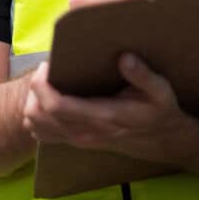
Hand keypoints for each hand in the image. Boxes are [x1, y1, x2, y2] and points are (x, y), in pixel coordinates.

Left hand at [22, 53, 193, 163]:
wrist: (164, 142)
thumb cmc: (160, 112)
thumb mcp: (161, 91)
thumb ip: (143, 75)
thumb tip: (124, 57)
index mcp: (102, 116)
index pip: (56, 106)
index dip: (42, 85)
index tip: (48, 64)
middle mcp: (85, 132)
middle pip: (37, 116)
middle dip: (34, 89)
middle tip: (48, 69)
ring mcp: (78, 139)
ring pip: (36, 126)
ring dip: (34, 102)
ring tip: (49, 83)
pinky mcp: (76, 141)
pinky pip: (43, 133)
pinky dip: (38, 115)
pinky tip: (52, 99)